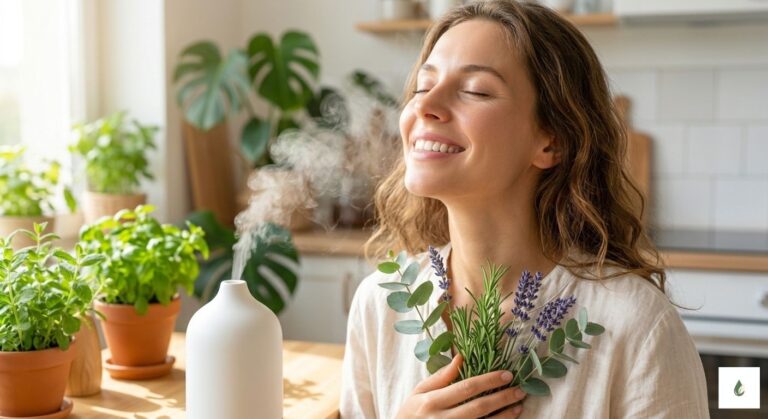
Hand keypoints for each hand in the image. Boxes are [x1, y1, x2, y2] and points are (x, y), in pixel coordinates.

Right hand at [395, 354, 526, 418]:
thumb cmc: (411, 413)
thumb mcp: (419, 392)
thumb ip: (441, 376)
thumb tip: (461, 356)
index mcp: (432, 401)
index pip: (466, 387)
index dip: (489, 380)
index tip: (506, 374)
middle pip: (479, 407)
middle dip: (503, 397)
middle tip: (520, 389)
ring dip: (505, 416)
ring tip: (519, 405)